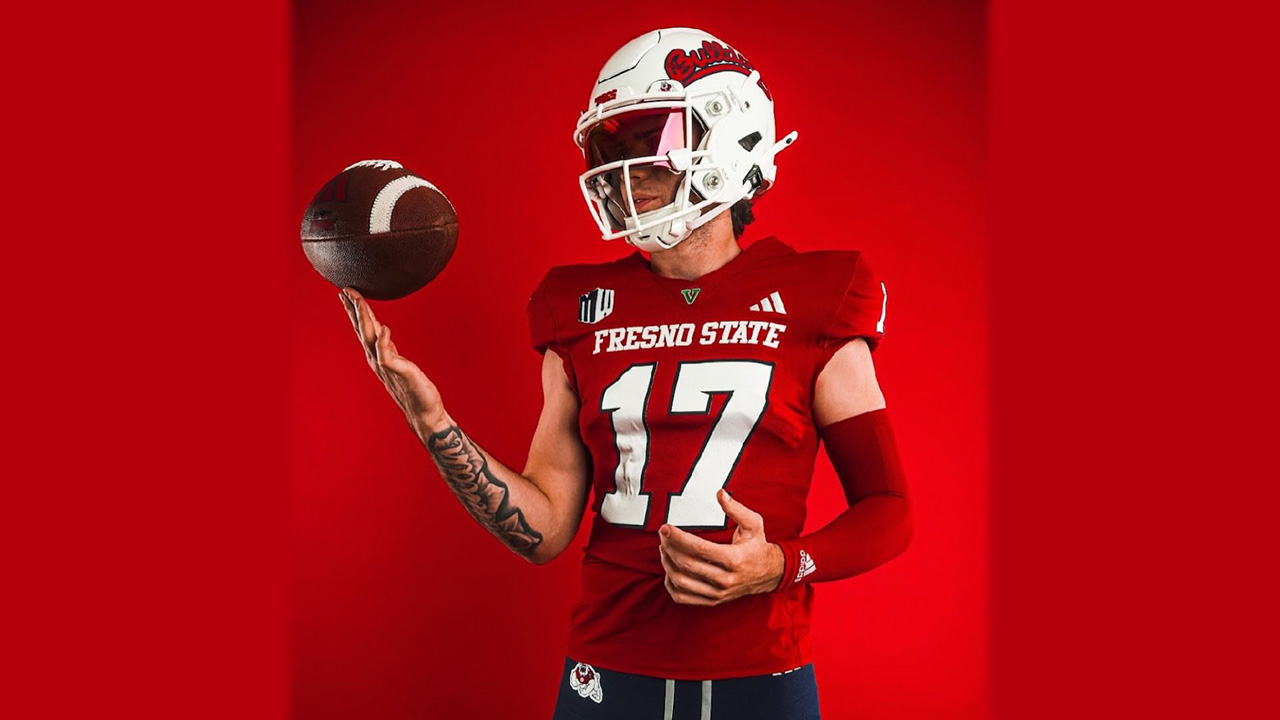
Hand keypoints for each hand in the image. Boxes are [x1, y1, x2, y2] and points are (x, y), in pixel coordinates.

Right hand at [338, 288, 446, 430]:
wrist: (423, 412)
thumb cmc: (414, 389)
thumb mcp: (399, 362)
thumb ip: (388, 348)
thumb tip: (382, 332)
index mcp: (378, 355)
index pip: (364, 328)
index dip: (356, 311)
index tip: (347, 294)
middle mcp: (377, 359)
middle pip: (363, 329)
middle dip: (354, 309)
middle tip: (345, 290)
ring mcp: (386, 366)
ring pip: (371, 338)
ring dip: (364, 319)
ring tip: (359, 300)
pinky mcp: (398, 372)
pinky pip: (387, 355)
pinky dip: (384, 341)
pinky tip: (385, 328)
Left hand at [658, 489, 784, 605]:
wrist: (769, 574)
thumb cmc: (757, 546)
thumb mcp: (753, 524)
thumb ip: (736, 508)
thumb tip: (720, 493)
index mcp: (734, 559)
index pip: (698, 548)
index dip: (678, 537)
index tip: (665, 528)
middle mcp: (724, 579)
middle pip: (686, 565)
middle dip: (669, 547)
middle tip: (663, 535)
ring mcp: (717, 592)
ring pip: (681, 582)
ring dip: (667, 564)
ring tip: (664, 548)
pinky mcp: (712, 601)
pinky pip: (682, 597)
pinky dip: (670, 584)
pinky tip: (670, 569)